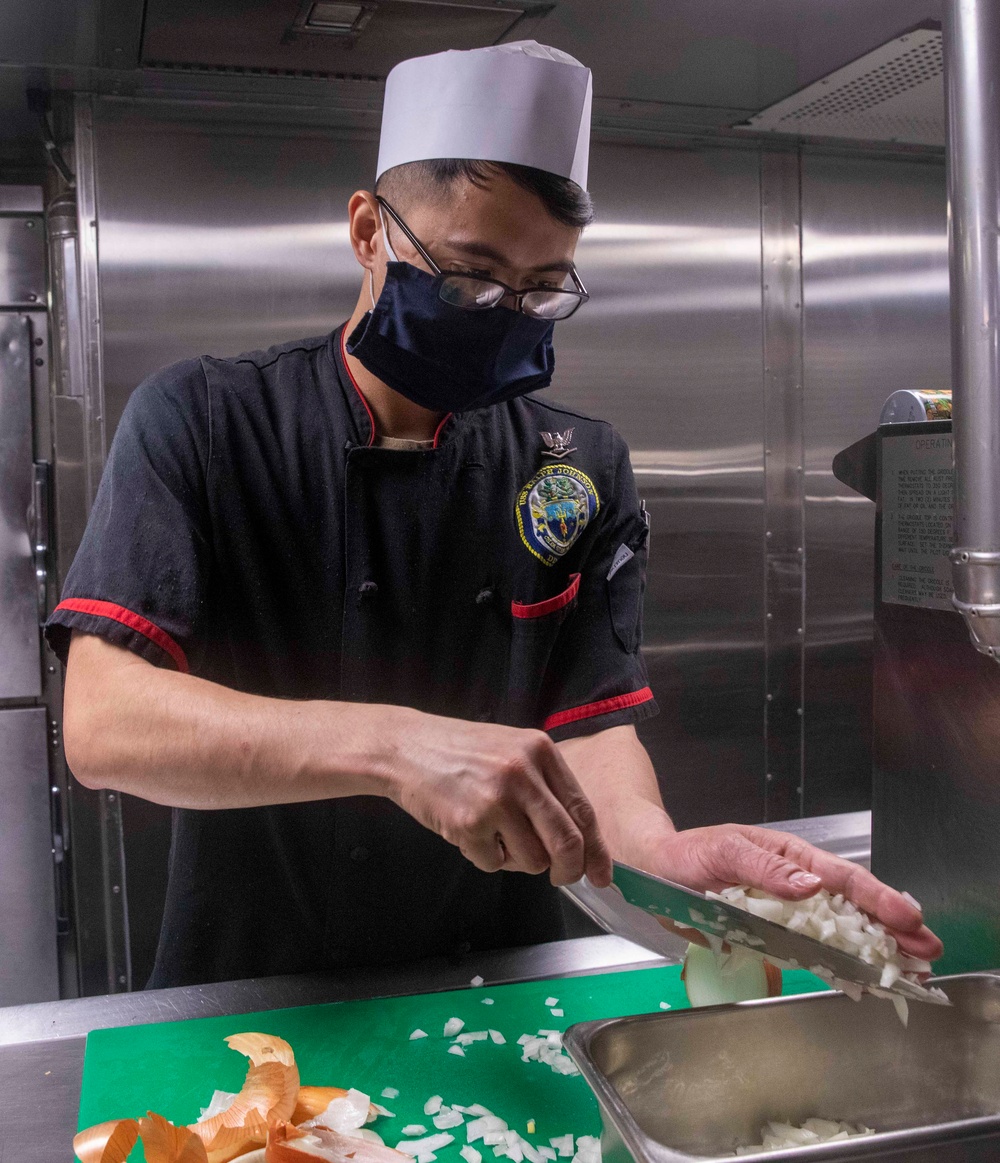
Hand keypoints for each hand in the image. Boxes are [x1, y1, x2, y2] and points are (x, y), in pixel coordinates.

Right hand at [382, 710, 612, 887]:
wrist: (407, 747)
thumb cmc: (462, 752)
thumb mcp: (513, 752)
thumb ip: (545, 786)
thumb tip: (579, 840)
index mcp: (541, 751)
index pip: (582, 810)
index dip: (596, 849)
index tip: (602, 874)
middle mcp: (523, 773)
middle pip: (566, 842)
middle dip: (568, 870)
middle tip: (560, 877)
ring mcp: (496, 799)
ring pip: (532, 861)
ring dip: (517, 861)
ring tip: (495, 835)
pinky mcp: (469, 824)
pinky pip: (494, 864)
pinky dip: (485, 857)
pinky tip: (469, 831)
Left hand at [645, 824, 942, 962]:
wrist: (654, 869)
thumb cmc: (687, 853)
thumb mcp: (724, 852)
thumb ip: (765, 869)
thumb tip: (810, 884)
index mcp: (788, 856)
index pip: (840, 877)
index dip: (876, 898)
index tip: (907, 917)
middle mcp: (793, 882)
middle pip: (851, 905)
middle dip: (891, 925)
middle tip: (928, 949)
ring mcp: (785, 909)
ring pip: (838, 928)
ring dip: (875, 945)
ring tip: (911, 964)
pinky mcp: (772, 931)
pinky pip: (812, 947)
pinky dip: (841, 960)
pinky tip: (865, 973)